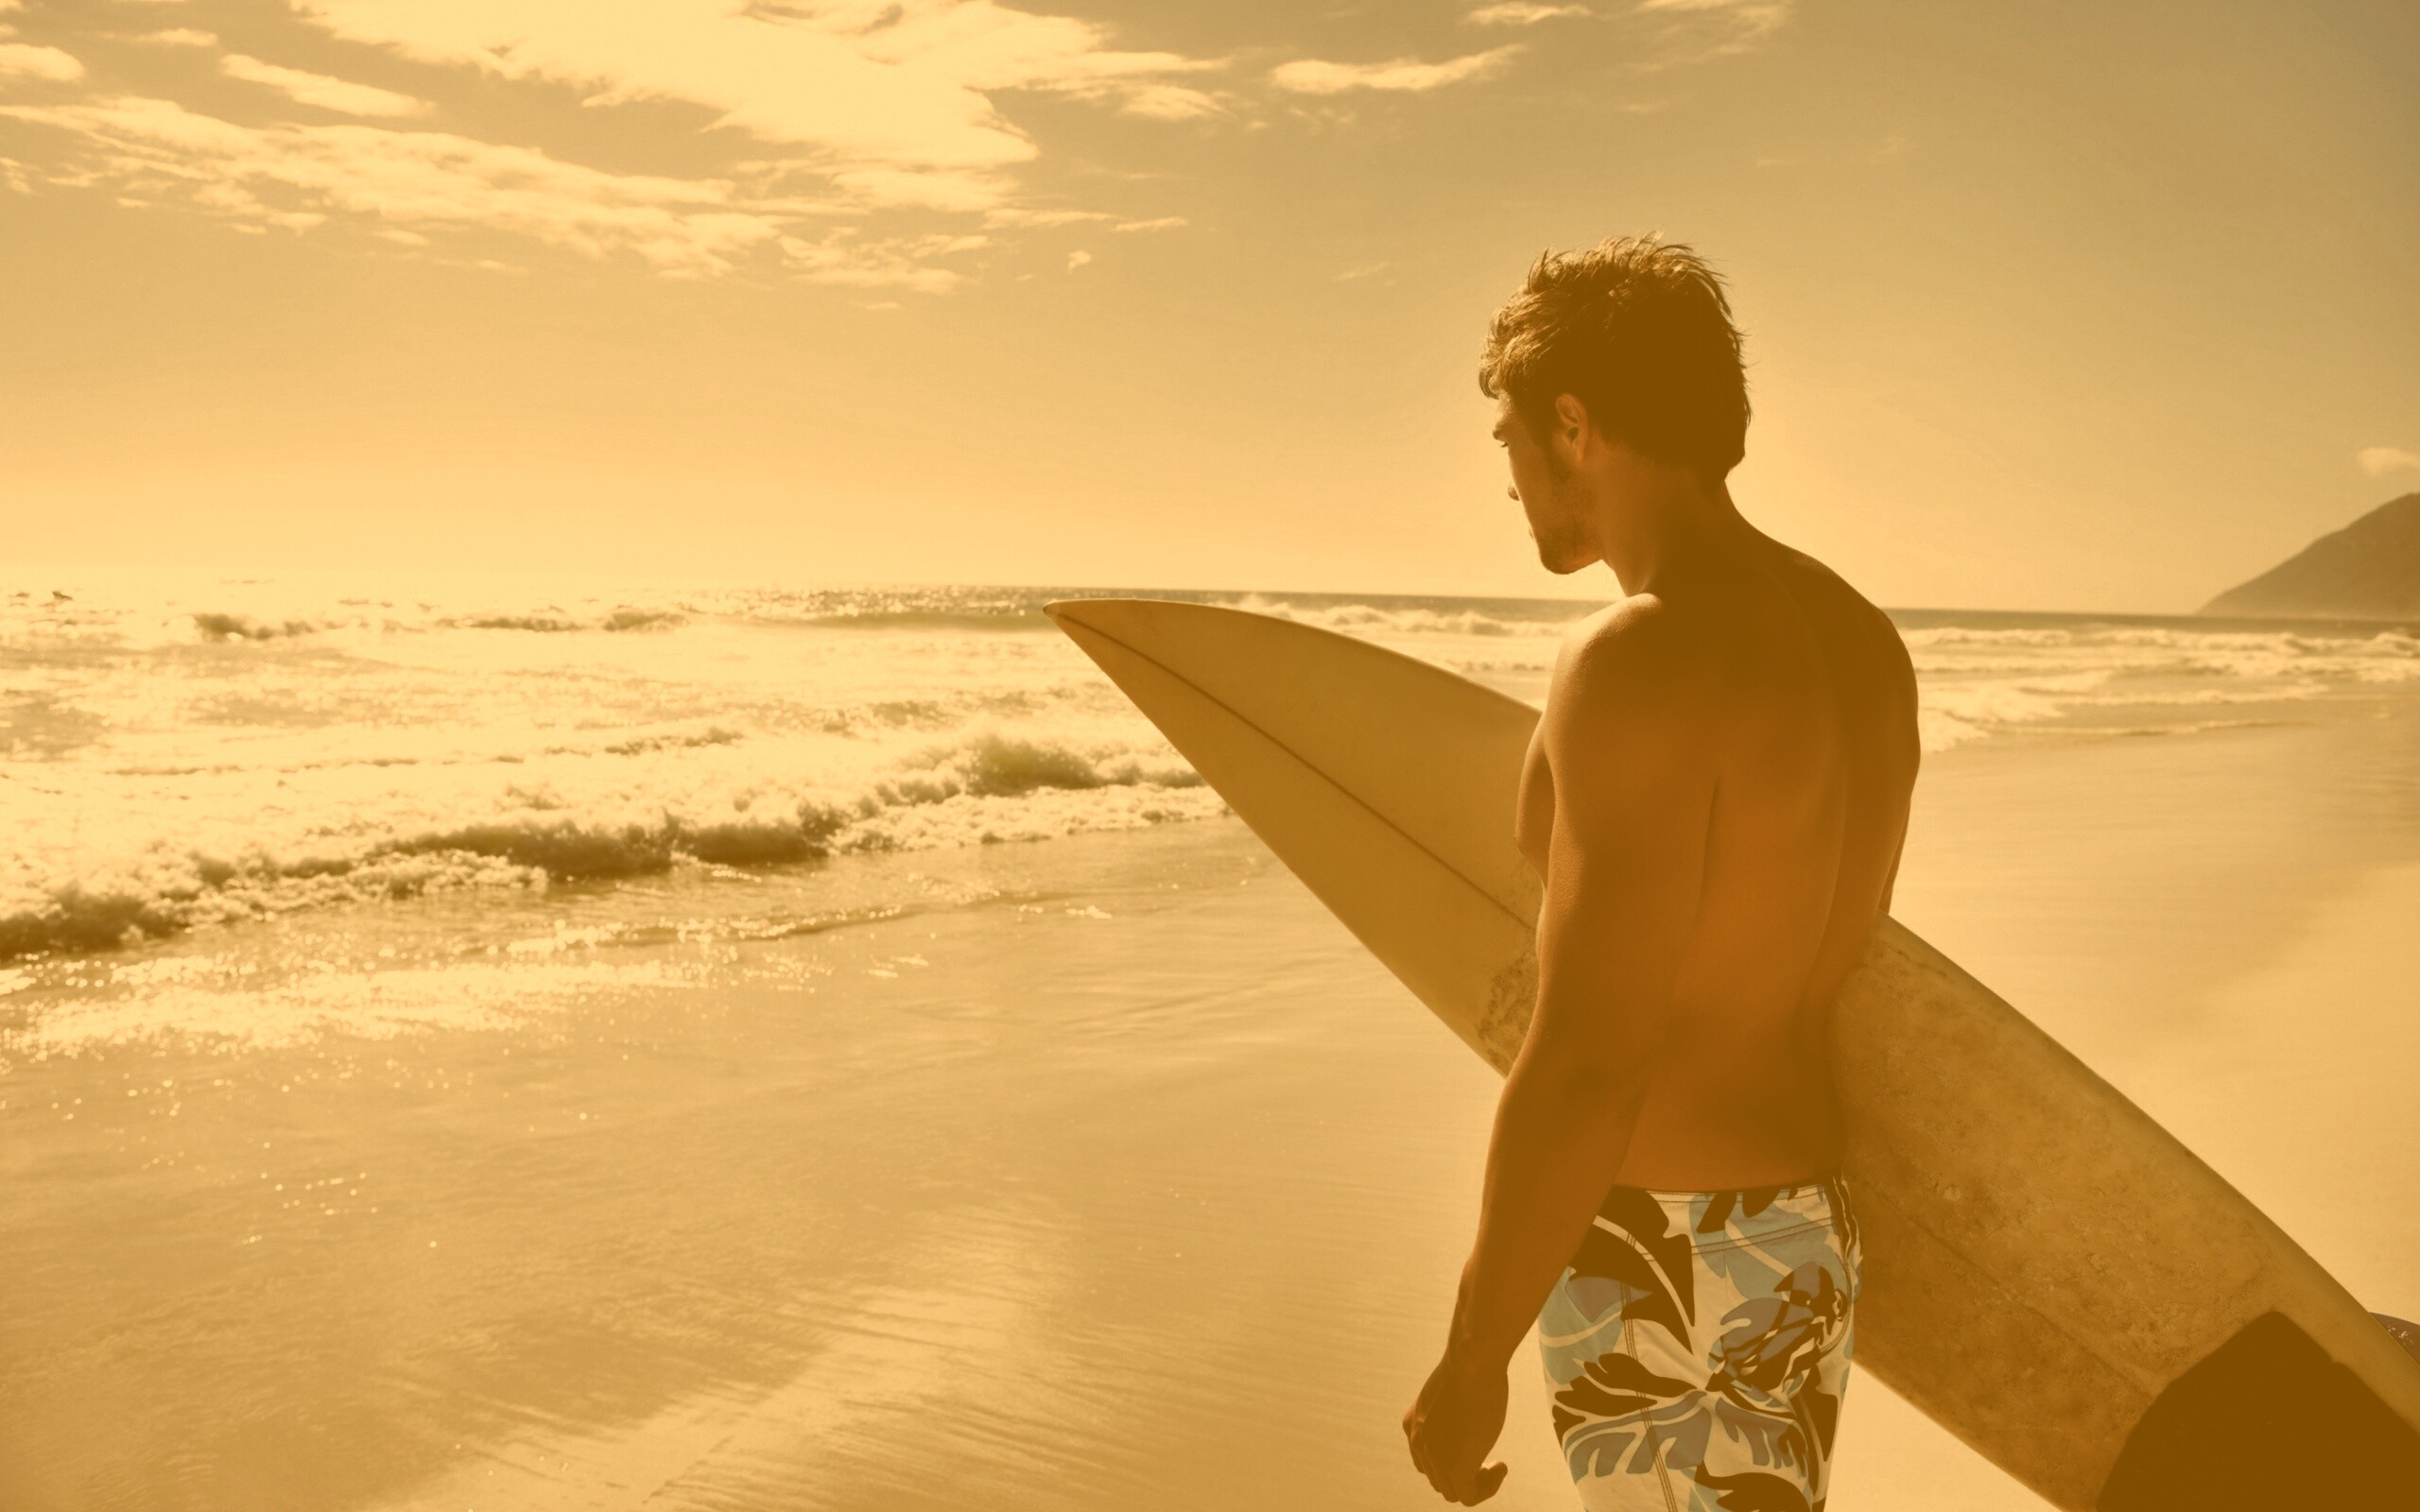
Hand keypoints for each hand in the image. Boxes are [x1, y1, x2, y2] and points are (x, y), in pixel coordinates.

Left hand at [1402, 1348, 1509, 1504]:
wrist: (1471, 1362)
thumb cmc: (1470, 1366)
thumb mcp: (1451, 1390)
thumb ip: (1450, 1411)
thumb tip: (1464, 1421)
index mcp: (1412, 1424)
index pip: (1425, 1460)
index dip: (1450, 1461)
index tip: (1474, 1448)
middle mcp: (1418, 1443)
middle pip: (1438, 1478)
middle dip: (1463, 1474)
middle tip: (1487, 1459)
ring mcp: (1435, 1457)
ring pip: (1452, 1492)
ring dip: (1476, 1483)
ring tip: (1495, 1466)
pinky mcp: (1456, 1467)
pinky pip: (1469, 1497)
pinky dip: (1487, 1488)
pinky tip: (1500, 1467)